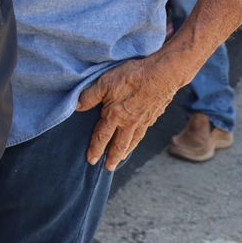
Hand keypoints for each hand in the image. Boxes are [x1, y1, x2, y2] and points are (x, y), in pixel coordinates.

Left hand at [75, 54, 186, 170]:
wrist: (164, 74)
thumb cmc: (133, 76)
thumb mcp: (105, 82)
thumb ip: (90, 96)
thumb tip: (77, 107)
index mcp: (115, 116)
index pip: (101, 137)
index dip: (95, 149)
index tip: (91, 160)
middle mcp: (129, 123)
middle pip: (119, 144)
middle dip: (112, 157)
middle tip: (108, 168)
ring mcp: (144, 121)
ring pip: (133, 141)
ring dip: (126, 151)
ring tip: (121, 158)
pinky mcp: (154, 115)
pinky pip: (143, 133)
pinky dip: (137, 141)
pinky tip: (136, 140)